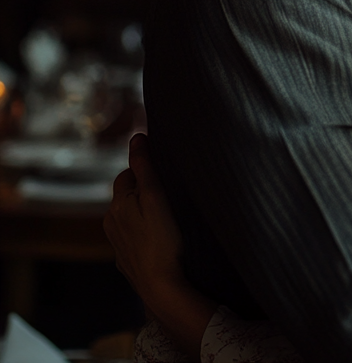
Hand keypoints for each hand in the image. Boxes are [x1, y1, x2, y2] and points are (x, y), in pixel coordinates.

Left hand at [104, 132, 185, 300]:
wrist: (161, 286)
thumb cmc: (163, 239)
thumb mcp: (156, 197)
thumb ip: (145, 167)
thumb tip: (136, 137)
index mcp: (118, 204)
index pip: (127, 173)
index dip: (144, 169)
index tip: (164, 170)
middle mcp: (112, 222)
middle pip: (125, 194)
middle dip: (142, 188)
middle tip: (168, 190)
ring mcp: (118, 243)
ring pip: (128, 215)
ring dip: (143, 209)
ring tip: (167, 212)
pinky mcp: (127, 259)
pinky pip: (134, 236)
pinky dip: (144, 230)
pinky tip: (160, 236)